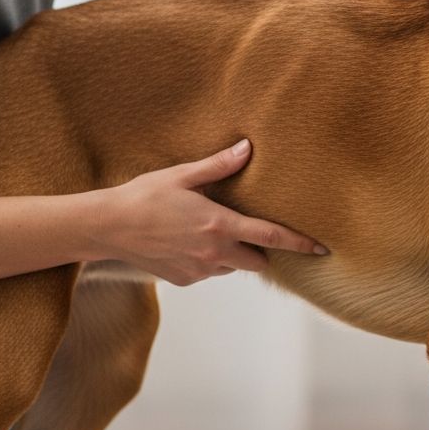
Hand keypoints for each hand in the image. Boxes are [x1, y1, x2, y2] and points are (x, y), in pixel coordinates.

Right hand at [91, 139, 327, 285]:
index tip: (321, 249)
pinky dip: (208, 261)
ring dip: (232, 255)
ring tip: (207, 232)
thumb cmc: (144, 196)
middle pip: (259, 262)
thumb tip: (247, 149)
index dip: (300, 244)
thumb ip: (219, 166)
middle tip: (250, 233)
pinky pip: (210, 273)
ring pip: (233, 268)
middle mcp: (215, 253)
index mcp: (220, 225)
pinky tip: (187, 243)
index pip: (272, 237)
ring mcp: (200, 270)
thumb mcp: (182, 175)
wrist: (107, 227)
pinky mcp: (186, 281)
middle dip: (262, 252)